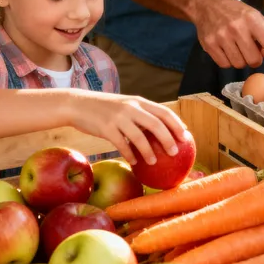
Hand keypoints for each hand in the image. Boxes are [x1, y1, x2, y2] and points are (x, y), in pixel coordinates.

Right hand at [68, 92, 188, 165]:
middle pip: (156, 124)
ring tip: (154, 162)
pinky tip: (134, 162)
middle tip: (175, 152)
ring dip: (148, 151)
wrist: (78, 104)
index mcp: (138, 101)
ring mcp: (118, 117)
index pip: (164, 111)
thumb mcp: (125, 106)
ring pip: (139, 137)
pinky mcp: (105, 128)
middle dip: (168, 139)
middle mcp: (131, 107)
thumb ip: (140, 115)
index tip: (186, 135)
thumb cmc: (105, 109)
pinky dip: (129, 154)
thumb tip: (159, 132)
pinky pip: (121, 144)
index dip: (177, 123)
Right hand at [193, 0, 263, 73]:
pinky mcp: (209, 44)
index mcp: (252, 20)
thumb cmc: (236, 12)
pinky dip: (227, 61)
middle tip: (249, 48)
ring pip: (239, 64)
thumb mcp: (255, 17)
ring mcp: (221, 37)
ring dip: (240, 60)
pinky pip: (224, 65)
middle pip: (254, 60)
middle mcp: (237, 28)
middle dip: (254, 59)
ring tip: (236, 46)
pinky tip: (225, 48)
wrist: (207, 4)